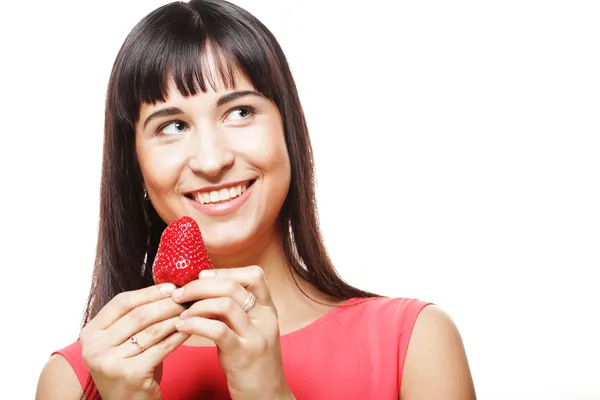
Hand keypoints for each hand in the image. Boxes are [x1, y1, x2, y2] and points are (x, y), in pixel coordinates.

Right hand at [79, 283, 188, 399]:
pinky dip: (178, 336)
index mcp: (90, 333)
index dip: (148, 292)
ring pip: (152, 330)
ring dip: (175, 318)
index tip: (171, 287)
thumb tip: (165, 289)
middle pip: (138, 315)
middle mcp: (94, 347)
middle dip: (166, 304)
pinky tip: (189, 329)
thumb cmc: (129, 368)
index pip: (121, 302)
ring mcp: (110, 362)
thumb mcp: (122, 341)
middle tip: (185, 298)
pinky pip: (162, 347)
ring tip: (190, 311)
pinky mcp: (131, 374)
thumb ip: (132, 317)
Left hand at [172, 265, 293, 399]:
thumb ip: (233, 312)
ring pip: (225, 304)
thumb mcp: (249, 332)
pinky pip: (217, 331)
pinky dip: (195, 324)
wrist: (268, 397)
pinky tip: (182, 327)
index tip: (203, 276)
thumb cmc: (253, 364)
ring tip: (181, 313)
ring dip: (197, 305)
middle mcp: (265, 319)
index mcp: (268, 310)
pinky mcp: (243, 354)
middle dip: (201, 286)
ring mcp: (256, 336)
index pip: (255, 275)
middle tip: (180, 293)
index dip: (226, 271)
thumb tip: (204, 292)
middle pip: (233, 286)